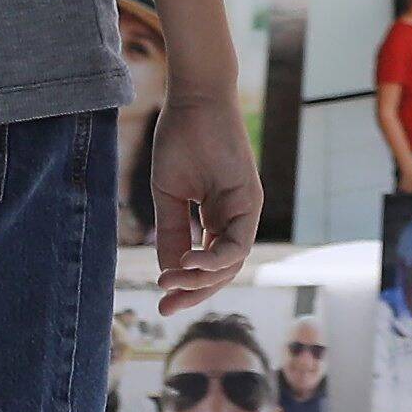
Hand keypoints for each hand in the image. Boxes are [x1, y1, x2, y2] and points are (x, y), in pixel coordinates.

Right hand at [145, 89, 258, 308]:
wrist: (193, 102)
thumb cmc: (180, 141)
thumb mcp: (169, 196)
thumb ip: (173, 233)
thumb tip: (169, 272)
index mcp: (217, 217)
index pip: (207, 263)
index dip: (186, 286)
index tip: (161, 303)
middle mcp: (235, 217)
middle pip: (222, 270)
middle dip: (195, 292)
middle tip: (166, 309)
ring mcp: (245, 209)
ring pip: (232, 262)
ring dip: (202, 279)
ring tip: (171, 281)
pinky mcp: (250, 199)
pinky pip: (237, 242)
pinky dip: (214, 259)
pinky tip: (188, 264)